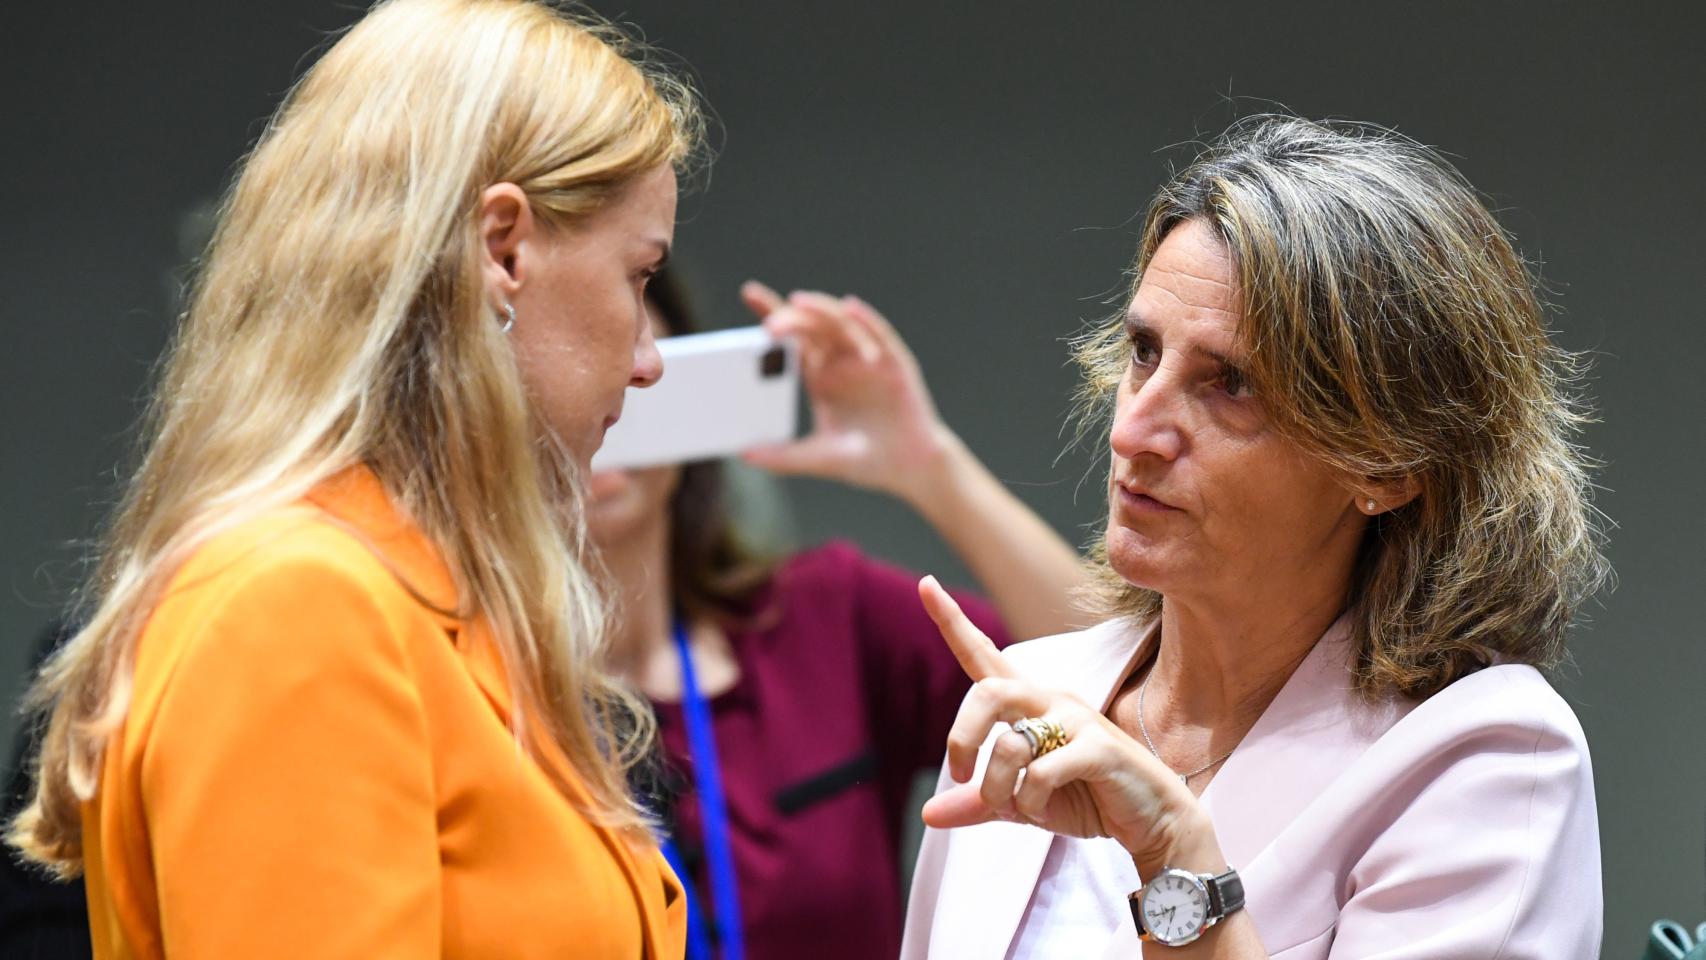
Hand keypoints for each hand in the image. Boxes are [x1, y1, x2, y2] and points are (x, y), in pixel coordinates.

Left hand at [737, 281, 957, 504]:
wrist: (912, 470)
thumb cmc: (867, 462)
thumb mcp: (821, 459)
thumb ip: (785, 457)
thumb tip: (745, 455)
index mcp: (820, 378)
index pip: (792, 341)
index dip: (773, 315)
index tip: (750, 295)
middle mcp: (842, 363)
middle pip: (812, 327)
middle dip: (790, 318)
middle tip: (768, 324)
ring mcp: (869, 360)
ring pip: (842, 325)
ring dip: (821, 311)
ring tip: (799, 303)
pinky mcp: (895, 364)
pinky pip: (880, 336)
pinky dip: (866, 320)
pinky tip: (851, 308)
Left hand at [916, 576, 1222, 877]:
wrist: (1153, 820)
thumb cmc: (1086, 797)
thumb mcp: (1023, 803)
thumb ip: (980, 803)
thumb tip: (928, 814)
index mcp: (1029, 704)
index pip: (984, 654)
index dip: (952, 621)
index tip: (926, 584)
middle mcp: (1051, 700)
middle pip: (986, 692)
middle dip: (961, 737)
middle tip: (960, 775)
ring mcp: (1078, 720)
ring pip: (1010, 742)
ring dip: (996, 787)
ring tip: (1012, 807)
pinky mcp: (1100, 748)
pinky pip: (1042, 773)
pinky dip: (1029, 801)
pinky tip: (1042, 810)